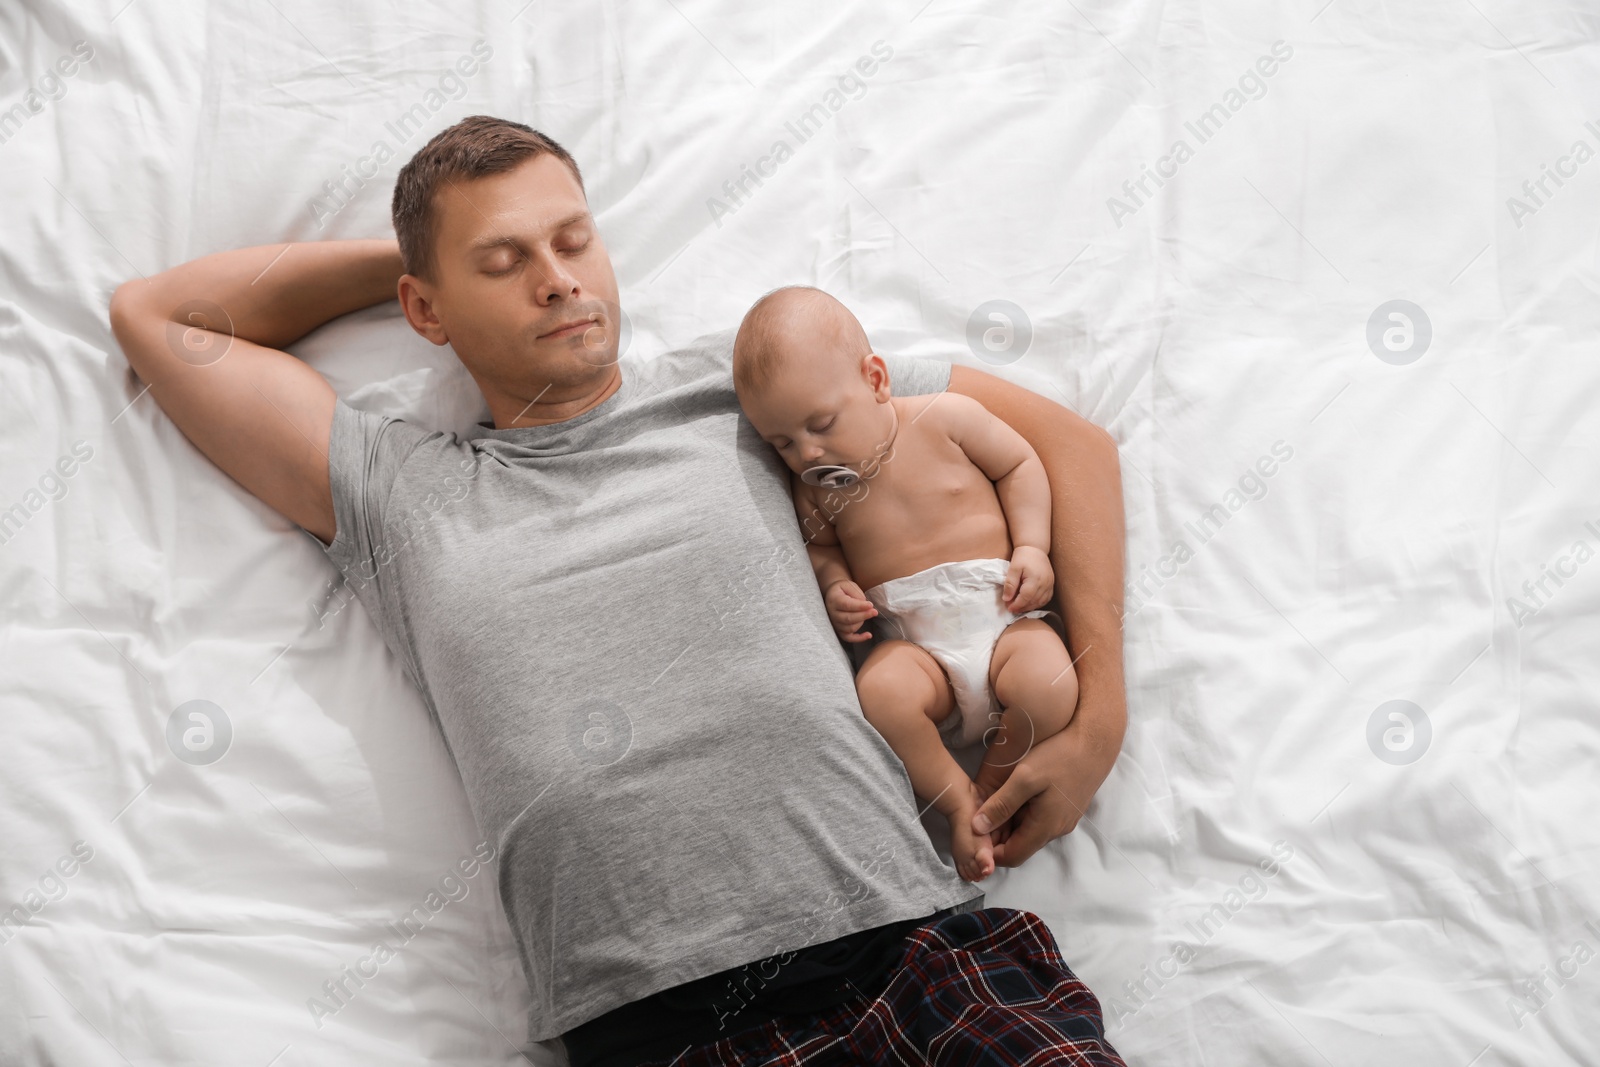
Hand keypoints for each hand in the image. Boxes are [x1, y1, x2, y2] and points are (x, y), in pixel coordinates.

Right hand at [824, 580, 877, 642]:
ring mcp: (835, 623)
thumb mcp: (849, 585)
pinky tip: (868, 635)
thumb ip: (856, 594)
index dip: (860, 606)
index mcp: (834, 600)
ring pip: (849, 628)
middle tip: (874, 611)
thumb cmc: (844, 589)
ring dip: (861, 622)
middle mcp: (832, 613)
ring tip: (868, 614)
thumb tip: (866, 606)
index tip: (870, 605)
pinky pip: (847, 638)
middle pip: (848, 618)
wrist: (834, 594)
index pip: (847, 605)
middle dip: (863, 616)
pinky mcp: (839, 630)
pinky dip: (858, 639)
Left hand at [970, 724, 1105, 867]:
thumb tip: (976, 828)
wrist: (1095, 742)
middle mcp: (1056, 830)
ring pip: (1028, 833)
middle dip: (997, 838)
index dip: (989, 851)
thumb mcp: (1025, 777)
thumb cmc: (1060, 756)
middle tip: (976, 818)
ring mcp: (1063, 820)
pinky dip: (1021, 815)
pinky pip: (1039, 821)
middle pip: (1020, 846)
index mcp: (1045, 827)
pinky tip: (1010, 796)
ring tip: (990, 806)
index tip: (971, 835)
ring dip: (1009, 825)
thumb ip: (1001, 804)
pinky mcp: (1066, 809)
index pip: (1012, 857)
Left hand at [1003, 546, 1053, 612]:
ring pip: (1040, 602)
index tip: (1008, 608)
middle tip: (1011, 608)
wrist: (1035, 548)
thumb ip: (1010, 584)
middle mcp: (1045, 583)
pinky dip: (1037, 603)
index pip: (1026, 597)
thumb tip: (1006, 599)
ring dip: (1029, 607)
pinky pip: (1046, 598)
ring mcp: (1050, 584)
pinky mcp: (1051, 584)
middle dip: (1022, 607)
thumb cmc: (1023, 557)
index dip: (1017, 604)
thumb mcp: (1013, 568)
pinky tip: (1029, 603)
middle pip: (1033, 601)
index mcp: (1035, 579)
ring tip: (1019, 607)